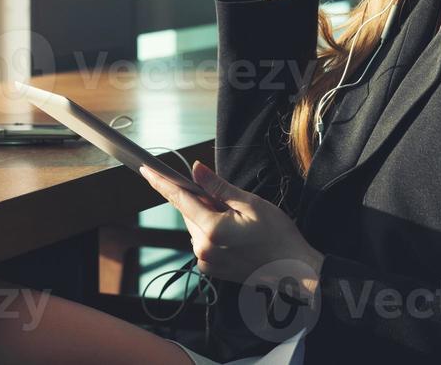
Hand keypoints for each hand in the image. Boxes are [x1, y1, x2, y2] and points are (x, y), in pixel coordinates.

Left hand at [140, 161, 324, 294]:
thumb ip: (217, 187)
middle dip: (201, 200)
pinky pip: (202, 240)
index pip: (180, 199)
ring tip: (238, 222)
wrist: (294, 270)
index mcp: (212, 230)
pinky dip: (211, 231)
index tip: (146, 169)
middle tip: (230, 202)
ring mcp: (206, 261)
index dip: (161, 182)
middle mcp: (203, 249)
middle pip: (189, 212)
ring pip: (195, 226)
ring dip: (207, 216)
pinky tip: (234, 234)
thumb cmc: (278, 235)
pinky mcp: (210, 269)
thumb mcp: (250, 203)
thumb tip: (195, 169)